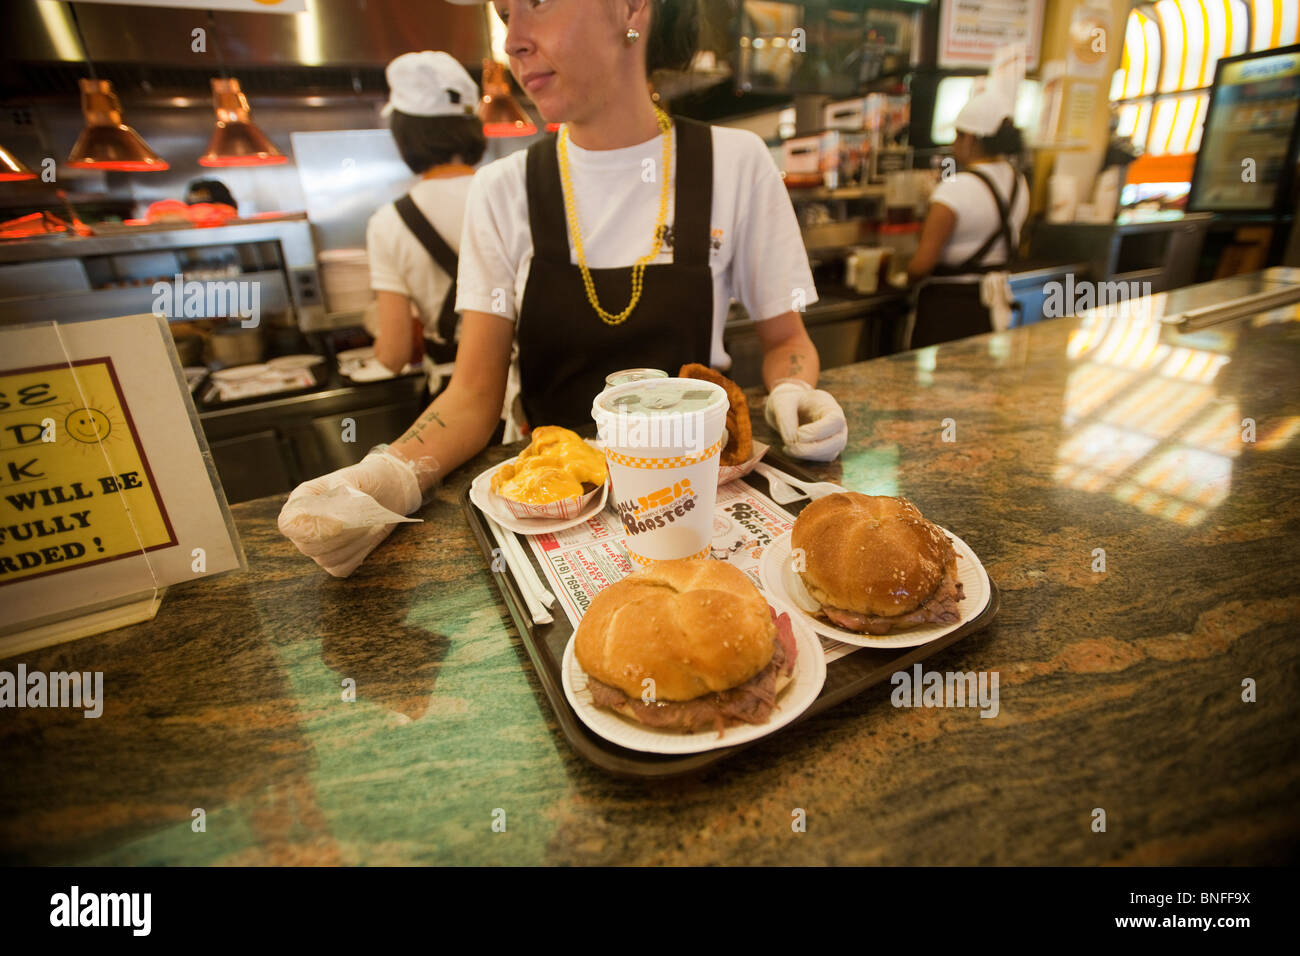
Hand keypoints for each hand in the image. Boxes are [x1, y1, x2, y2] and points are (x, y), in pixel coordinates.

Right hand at [277, 450, 421, 577]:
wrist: (387, 492)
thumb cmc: (368, 480)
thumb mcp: (356, 476)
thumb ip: (343, 489)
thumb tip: (337, 512)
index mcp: (301, 501)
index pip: (289, 523)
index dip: (310, 527)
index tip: (339, 521)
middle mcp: (304, 527)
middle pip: (309, 546)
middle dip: (341, 536)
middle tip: (364, 520)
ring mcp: (318, 547)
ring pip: (327, 559)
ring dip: (353, 543)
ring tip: (371, 524)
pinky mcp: (335, 561)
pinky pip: (341, 568)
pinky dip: (358, 554)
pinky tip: (369, 536)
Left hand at [763, 380, 847, 461]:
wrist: (789, 407)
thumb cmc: (788, 401)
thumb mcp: (782, 402)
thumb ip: (785, 419)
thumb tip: (792, 442)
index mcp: (830, 407)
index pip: (835, 421)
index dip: (818, 431)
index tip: (798, 434)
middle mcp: (838, 424)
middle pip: (837, 441)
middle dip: (813, 448)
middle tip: (789, 446)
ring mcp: (835, 439)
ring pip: (829, 454)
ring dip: (807, 455)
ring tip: (786, 447)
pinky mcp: (827, 450)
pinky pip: (821, 460)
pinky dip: (806, 458)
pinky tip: (791, 450)